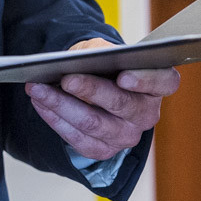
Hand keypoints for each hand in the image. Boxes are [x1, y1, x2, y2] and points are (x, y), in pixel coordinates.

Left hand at [24, 38, 179, 160]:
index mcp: (157, 84)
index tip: (123, 76)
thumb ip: (98, 53)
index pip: (163, 81)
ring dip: (61, 105)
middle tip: (65, 78)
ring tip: (38, 89)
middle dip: (89, 90)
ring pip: (94, 123)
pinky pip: (79, 139)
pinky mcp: (105, 149)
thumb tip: (79, 63)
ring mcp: (127, 135)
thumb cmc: (103, 64)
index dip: (145, 80)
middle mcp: (146, 113)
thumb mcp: (103, 50)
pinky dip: (56, 119)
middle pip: (121, 104)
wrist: (95, 85)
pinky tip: (41, 104)